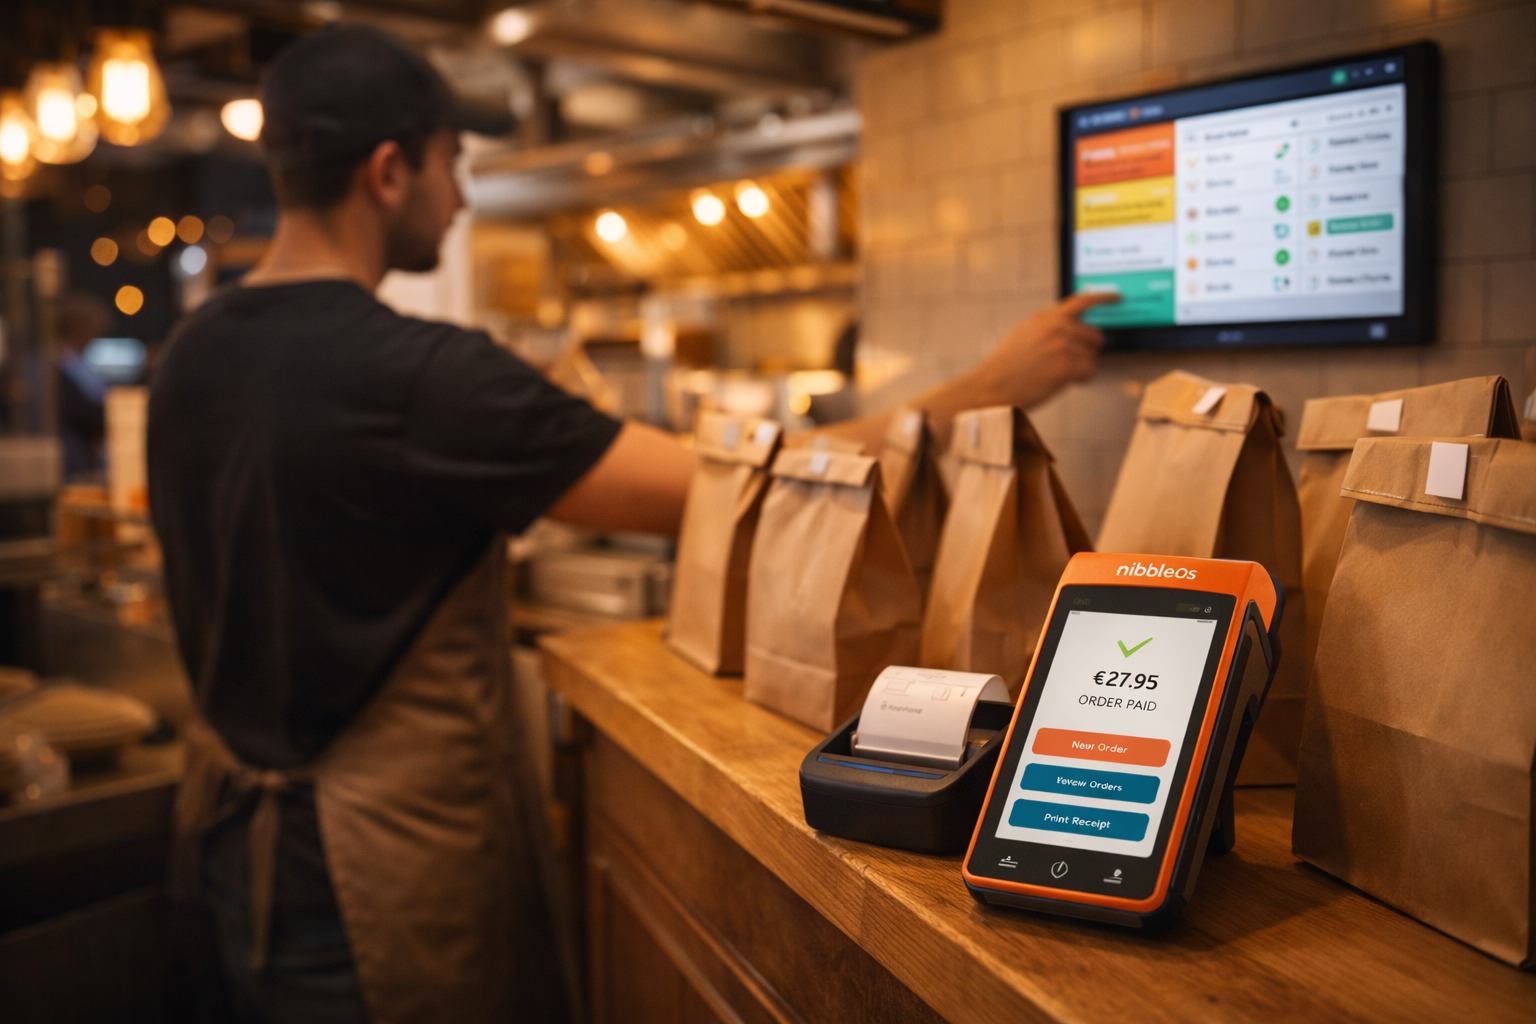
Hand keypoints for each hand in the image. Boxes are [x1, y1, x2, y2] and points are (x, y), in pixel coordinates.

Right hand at [970, 292, 1118, 408]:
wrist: (992, 387)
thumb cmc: (1005, 367)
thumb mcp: (1024, 333)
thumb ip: (1048, 326)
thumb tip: (1073, 326)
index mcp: (1045, 316)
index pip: (1082, 300)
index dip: (1104, 298)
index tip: (1117, 298)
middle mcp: (1056, 326)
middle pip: (1094, 335)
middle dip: (1087, 350)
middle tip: (1070, 361)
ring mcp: (1062, 345)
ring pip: (1092, 356)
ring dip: (1080, 367)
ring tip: (1057, 372)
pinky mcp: (1066, 365)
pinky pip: (1089, 371)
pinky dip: (1080, 379)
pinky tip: (1062, 381)